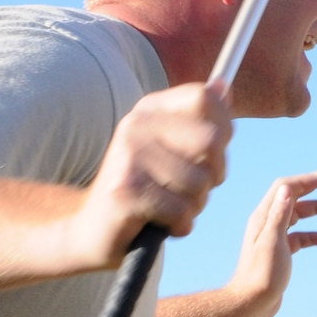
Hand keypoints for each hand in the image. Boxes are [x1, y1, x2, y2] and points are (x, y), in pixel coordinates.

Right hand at [71, 83, 233, 267]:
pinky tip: (161, 223)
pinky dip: (181, 225)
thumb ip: (201, 120)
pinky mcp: (125, 193)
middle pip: (211, 140)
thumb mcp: (174, 149)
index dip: (223, 129)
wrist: (93, 230)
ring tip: (171, 207)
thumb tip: (223, 86)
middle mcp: (136, 126)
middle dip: (215, 173)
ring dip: (195, 205)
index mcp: (150, 109)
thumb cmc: (147, 189)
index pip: (204, 98)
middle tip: (194, 187)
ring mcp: (128, 157)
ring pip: (200, 182)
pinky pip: (182, 211)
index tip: (213, 153)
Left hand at [223, 170, 316, 316]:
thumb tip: (288, 188)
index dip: (310, 178)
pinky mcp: (281, 250)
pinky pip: (301, 236)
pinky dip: (315, 234)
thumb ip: (280, 214)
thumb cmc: (261, 274)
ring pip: (299, 215)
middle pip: (294, 196)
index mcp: (264, 216)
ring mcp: (274, 236)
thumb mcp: (273, 241)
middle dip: (315, 187)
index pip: (288, 186)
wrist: (252, 303)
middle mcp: (267, 222)